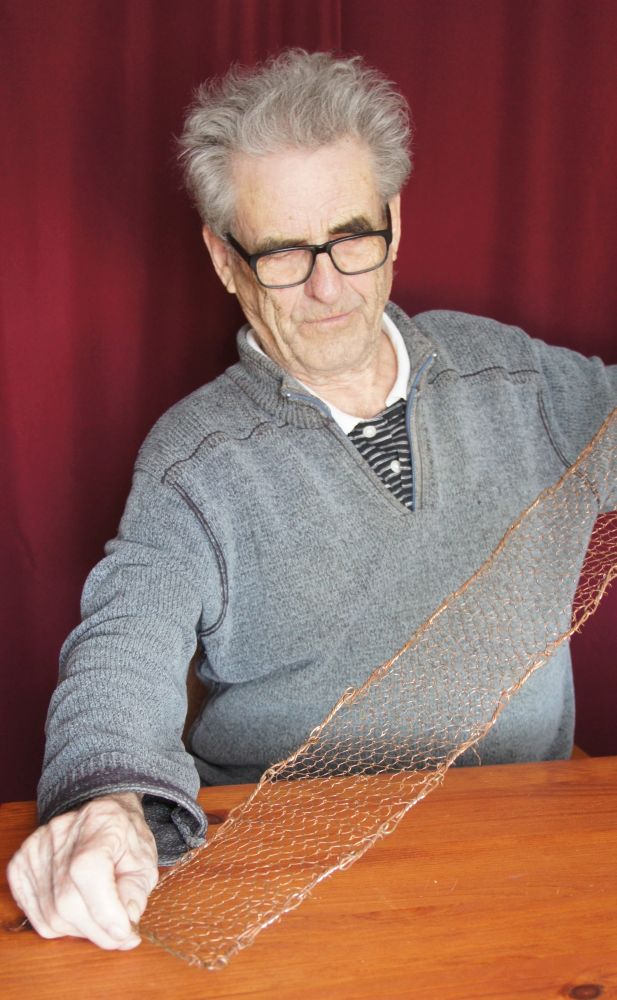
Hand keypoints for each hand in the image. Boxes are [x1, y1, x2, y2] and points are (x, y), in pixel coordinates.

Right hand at [6, 792, 157, 949]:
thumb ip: (136, 891)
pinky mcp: (20, 867)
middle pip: (69, 902)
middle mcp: (60, 834)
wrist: (99, 816)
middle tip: (120, 935)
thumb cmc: (124, 837)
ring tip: (100, 917)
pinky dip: (62, 925)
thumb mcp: (145, 859)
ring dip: (82, 930)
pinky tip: (80, 911)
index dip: (106, 910)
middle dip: (99, 930)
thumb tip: (123, 923)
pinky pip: (39, 917)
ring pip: (53, 917)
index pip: (89, 871)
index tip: (125, 931)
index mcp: (98, 823)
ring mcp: (34, 851)